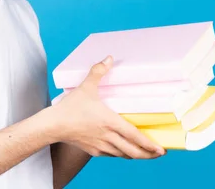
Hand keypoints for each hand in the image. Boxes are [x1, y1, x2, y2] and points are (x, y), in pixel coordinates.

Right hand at [48, 56, 165, 158]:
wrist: (53, 126)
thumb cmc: (70, 108)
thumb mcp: (86, 86)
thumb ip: (98, 71)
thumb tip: (109, 58)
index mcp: (110, 122)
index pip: (135, 136)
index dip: (149, 144)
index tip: (161, 149)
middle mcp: (108, 137)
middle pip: (133, 151)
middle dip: (148, 155)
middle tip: (158, 154)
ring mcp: (100, 146)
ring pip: (123, 155)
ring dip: (135, 155)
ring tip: (144, 153)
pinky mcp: (93, 150)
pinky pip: (111, 155)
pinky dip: (121, 154)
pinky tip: (123, 151)